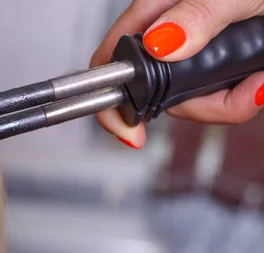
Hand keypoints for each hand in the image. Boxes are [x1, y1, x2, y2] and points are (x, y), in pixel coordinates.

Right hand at [91, 0, 263, 148]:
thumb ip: (198, 11)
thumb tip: (160, 43)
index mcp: (160, 7)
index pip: (113, 57)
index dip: (112, 99)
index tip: (133, 133)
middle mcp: (172, 34)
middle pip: (157, 91)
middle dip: (200, 104)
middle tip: (244, 92)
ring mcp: (196, 53)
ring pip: (192, 100)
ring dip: (231, 100)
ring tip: (260, 80)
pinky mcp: (220, 66)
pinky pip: (220, 98)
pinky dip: (244, 96)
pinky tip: (260, 80)